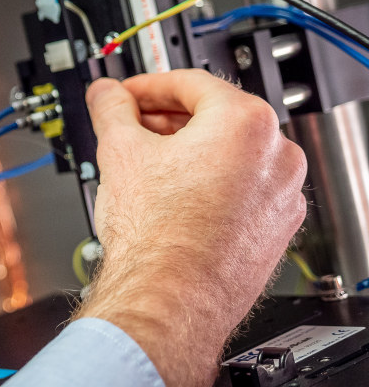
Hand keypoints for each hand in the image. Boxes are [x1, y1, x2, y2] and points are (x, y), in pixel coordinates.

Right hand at [76, 70, 306, 386]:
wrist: (168, 303)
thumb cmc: (157, 237)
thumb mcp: (119, 151)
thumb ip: (112, 109)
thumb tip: (106, 95)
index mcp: (247, 124)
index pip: (191, 83)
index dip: (147, 86)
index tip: (125, 95)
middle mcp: (277, 157)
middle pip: (214, 118)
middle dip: (166, 120)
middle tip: (129, 127)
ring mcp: (281, 198)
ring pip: (229, 156)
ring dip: (186, 153)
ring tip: (143, 167)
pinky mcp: (274, 232)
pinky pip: (240, 192)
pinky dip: (207, 186)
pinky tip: (169, 201)